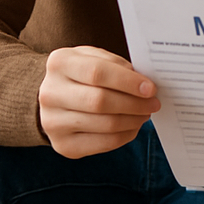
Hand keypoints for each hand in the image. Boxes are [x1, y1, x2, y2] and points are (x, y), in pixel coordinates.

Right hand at [38, 46, 159, 157]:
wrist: (56, 96)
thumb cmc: (83, 73)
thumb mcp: (95, 57)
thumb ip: (117, 65)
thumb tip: (145, 85)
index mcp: (59, 63)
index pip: (97, 73)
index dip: (127, 82)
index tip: (150, 88)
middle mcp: (50, 93)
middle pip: (100, 101)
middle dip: (134, 103)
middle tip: (153, 103)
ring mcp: (53, 122)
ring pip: (105, 124)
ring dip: (133, 120)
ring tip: (145, 113)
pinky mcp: (63, 145)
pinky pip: (104, 143)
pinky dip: (125, 135)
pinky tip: (133, 126)